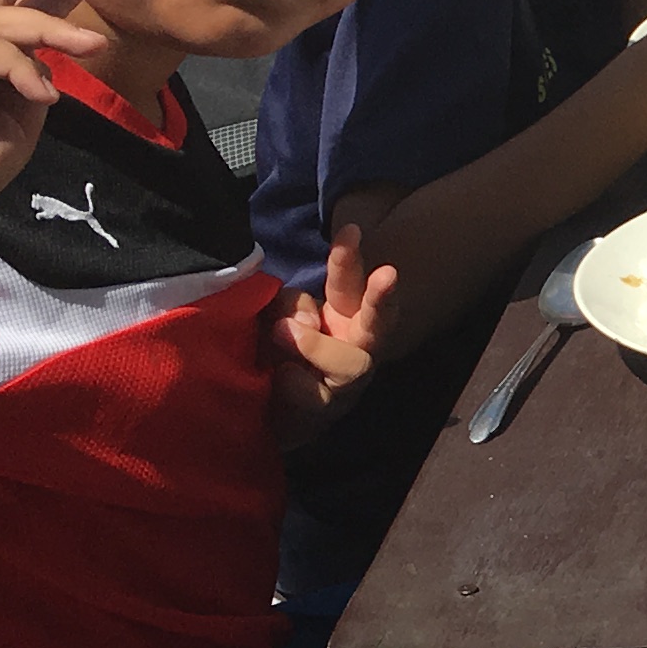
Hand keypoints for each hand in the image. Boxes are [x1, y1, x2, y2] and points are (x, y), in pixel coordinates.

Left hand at [270, 227, 399, 433]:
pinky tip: (278, 379)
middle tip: (389, 273)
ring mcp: (346, 385)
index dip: (350, 258)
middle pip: (379, 324)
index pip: (351, 283)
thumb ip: (286, 307)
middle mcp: (355, 350)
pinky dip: (295, 383)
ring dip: (317, 345)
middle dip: (383, 297)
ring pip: (353, 363)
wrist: (257, 419)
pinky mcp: (326, 417)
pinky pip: (318, 398)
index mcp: (343, 318)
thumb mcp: (273, 318)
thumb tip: (304, 321)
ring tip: (283, 335)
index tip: (349, 229)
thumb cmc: (271, 356)